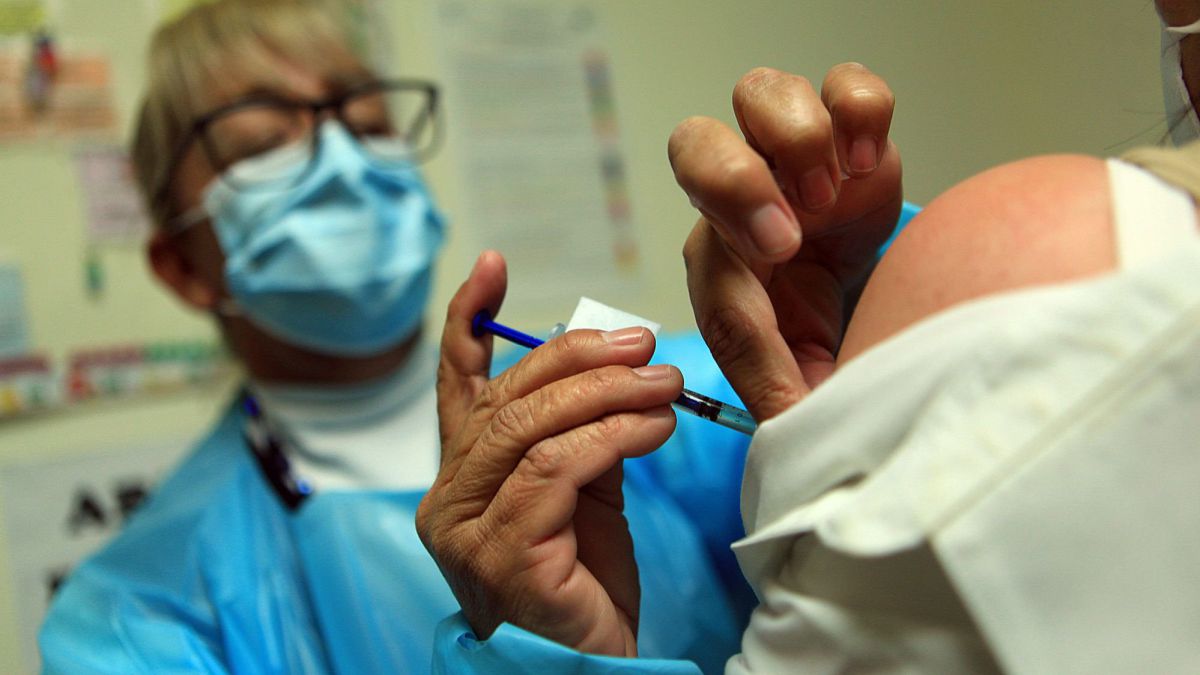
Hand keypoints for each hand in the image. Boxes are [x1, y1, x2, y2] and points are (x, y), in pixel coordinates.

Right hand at [416, 251, 683, 656]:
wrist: (586, 668)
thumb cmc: (585, 587)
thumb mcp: (584, 494)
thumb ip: (580, 434)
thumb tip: (613, 369)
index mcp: (461, 475)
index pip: (456, 385)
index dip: (469, 319)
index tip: (491, 264)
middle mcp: (447, 498)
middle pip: (507, 397)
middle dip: (580, 357)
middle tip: (643, 344)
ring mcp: (465, 528)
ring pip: (532, 426)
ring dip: (608, 394)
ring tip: (664, 384)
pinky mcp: (499, 554)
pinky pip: (557, 469)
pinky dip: (612, 438)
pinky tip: (654, 428)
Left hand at [668, 64, 901, 420]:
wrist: (869, 290)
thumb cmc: (820, 331)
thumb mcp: (803, 377)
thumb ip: (791, 403)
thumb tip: (796, 445)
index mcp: (721, 262)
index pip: (707, 247)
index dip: (735, 239)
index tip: (785, 248)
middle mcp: (740, 197)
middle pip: (694, 144)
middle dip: (738, 176)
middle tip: (798, 214)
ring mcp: (790, 157)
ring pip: (760, 95)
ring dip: (798, 136)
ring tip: (836, 186)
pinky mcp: (847, 133)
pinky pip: (843, 84)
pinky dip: (858, 107)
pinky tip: (867, 156)